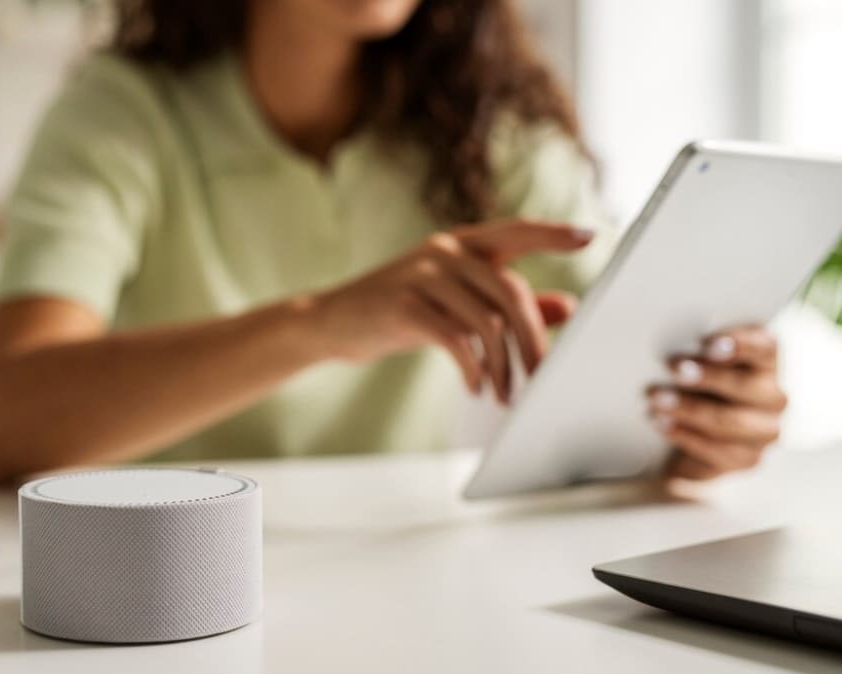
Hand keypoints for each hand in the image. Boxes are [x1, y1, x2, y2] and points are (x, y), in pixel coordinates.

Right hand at [309, 220, 592, 401]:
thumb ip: (503, 303)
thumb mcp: (453, 303)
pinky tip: (475, 386)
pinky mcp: (405, 305)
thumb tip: (566, 307)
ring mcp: (423, 275)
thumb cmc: (399, 312)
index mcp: (460, 245)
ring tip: (503, 393)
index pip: (515, 231)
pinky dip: (473, 369)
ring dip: (503, 366)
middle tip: (542, 376)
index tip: (588, 236)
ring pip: (488, 321)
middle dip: (534, 340)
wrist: (331, 322)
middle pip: (511, 292)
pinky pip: (457, 340)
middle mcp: (445, 252)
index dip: (551, 233)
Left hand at [648, 326, 786, 480]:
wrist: (693, 432)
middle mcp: (774, 396)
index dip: (740, 344)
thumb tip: (678, 352)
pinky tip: (661, 423)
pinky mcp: (748, 458)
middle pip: (745, 384)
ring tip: (656, 399)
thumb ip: (696, 352)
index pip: (765, 347)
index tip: (708, 344)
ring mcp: (766, 430)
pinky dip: (684, 434)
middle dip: (707, 376)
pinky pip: (717, 449)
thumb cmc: (695, 383)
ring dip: (689, 408)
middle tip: (673, 367)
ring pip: (729, 420)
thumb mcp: (696, 361)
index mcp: (766, 361)